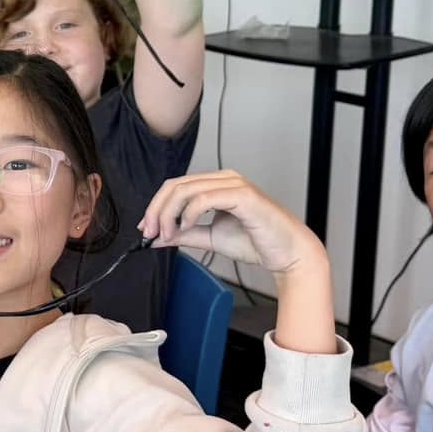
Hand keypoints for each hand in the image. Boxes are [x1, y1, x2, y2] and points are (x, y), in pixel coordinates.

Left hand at [140, 170, 321, 278]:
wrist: (287, 253)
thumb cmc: (256, 242)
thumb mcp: (211, 238)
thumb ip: (185, 235)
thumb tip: (156, 239)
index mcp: (216, 184)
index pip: (175, 187)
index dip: (155, 206)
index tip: (145, 230)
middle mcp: (224, 178)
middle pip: (175, 185)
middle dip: (156, 210)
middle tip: (149, 233)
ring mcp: (233, 184)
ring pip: (186, 189)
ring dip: (169, 214)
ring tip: (166, 235)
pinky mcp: (242, 195)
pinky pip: (204, 198)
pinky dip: (188, 213)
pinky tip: (184, 227)